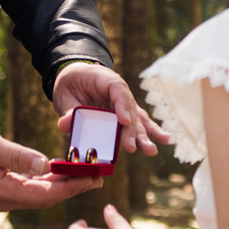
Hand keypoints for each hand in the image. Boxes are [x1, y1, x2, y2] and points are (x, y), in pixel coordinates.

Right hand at [0, 126, 102, 210]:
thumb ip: (18, 155)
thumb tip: (47, 164)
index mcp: (4, 192)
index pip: (48, 194)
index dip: (73, 186)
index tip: (94, 177)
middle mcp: (7, 200)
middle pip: (48, 198)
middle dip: (74, 187)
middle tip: (98, 176)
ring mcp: (4, 198)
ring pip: (41, 195)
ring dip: (63, 185)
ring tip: (85, 173)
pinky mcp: (2, 191)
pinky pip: (31, 190)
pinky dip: (48, 182)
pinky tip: (59, 173)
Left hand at [53, 62, 168, 153]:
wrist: (76, 78)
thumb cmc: (71, 84)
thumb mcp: (64, 94)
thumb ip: (68, 110)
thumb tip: (65, 125)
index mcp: (105, 79)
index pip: (117, 90)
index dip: (122, 106)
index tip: (124, 122)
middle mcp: (120, 91)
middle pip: (129, 110)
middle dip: (131, 130)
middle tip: (130, 147)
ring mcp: (125, 103)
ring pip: (137, 119)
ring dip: (144, 136)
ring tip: (151, 150)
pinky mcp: (126, 113)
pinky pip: (139, 122)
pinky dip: (151, 131)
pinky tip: (165, 140)